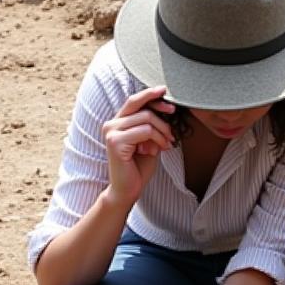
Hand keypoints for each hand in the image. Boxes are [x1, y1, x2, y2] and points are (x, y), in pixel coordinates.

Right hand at [102, 86, 175, 205]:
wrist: (127, 191)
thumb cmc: (138, 168)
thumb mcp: (149, 142)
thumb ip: (152, 126)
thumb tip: (166, 108)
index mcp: (117, 122)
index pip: (135, 101)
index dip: (150, 95)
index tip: (165, 93)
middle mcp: (111, 124)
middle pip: (140, 105)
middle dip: (161, 112)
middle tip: (173, 127)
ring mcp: (111, 132)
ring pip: (146, 118)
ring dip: (162, 131)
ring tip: (166, 144)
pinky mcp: (115, 142)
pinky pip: (145, 131)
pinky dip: (157, 139)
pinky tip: (157, 151)